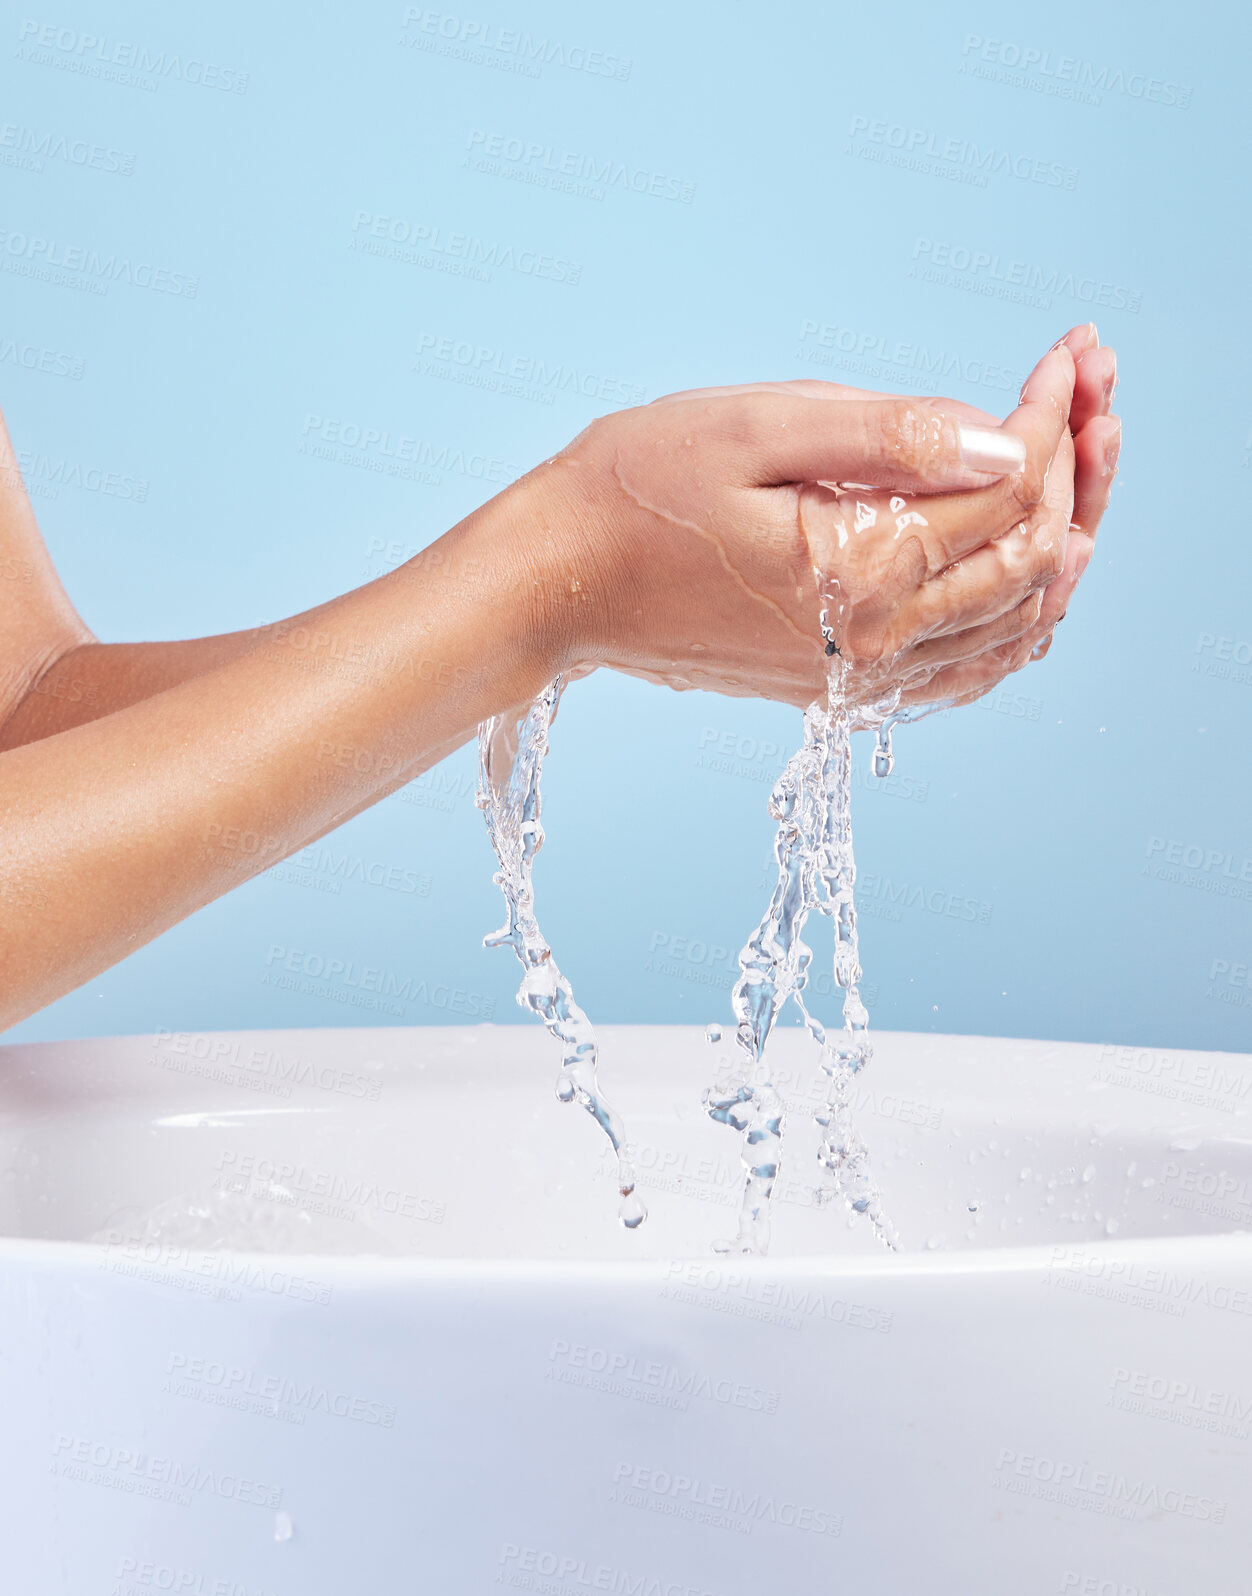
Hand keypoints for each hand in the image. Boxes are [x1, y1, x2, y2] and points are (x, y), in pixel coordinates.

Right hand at [513, 331, 1115, 711]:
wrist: (558, 584)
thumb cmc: (636, 490)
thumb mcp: (753, 427)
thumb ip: (886, 434)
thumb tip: (1002, 435)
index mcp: (861, 568)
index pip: (1008, 490)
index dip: (1051, 414)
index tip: (1065, 351)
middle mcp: (875, 641)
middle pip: (1032, 558)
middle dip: (1076, 466)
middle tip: (1089, 388)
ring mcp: (860, 676)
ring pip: (1012, 624)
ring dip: (1064, 541)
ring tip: (1080, 462)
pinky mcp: (840, 687)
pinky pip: (962, 672)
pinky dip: (1014, 621)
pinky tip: (1030, 575)